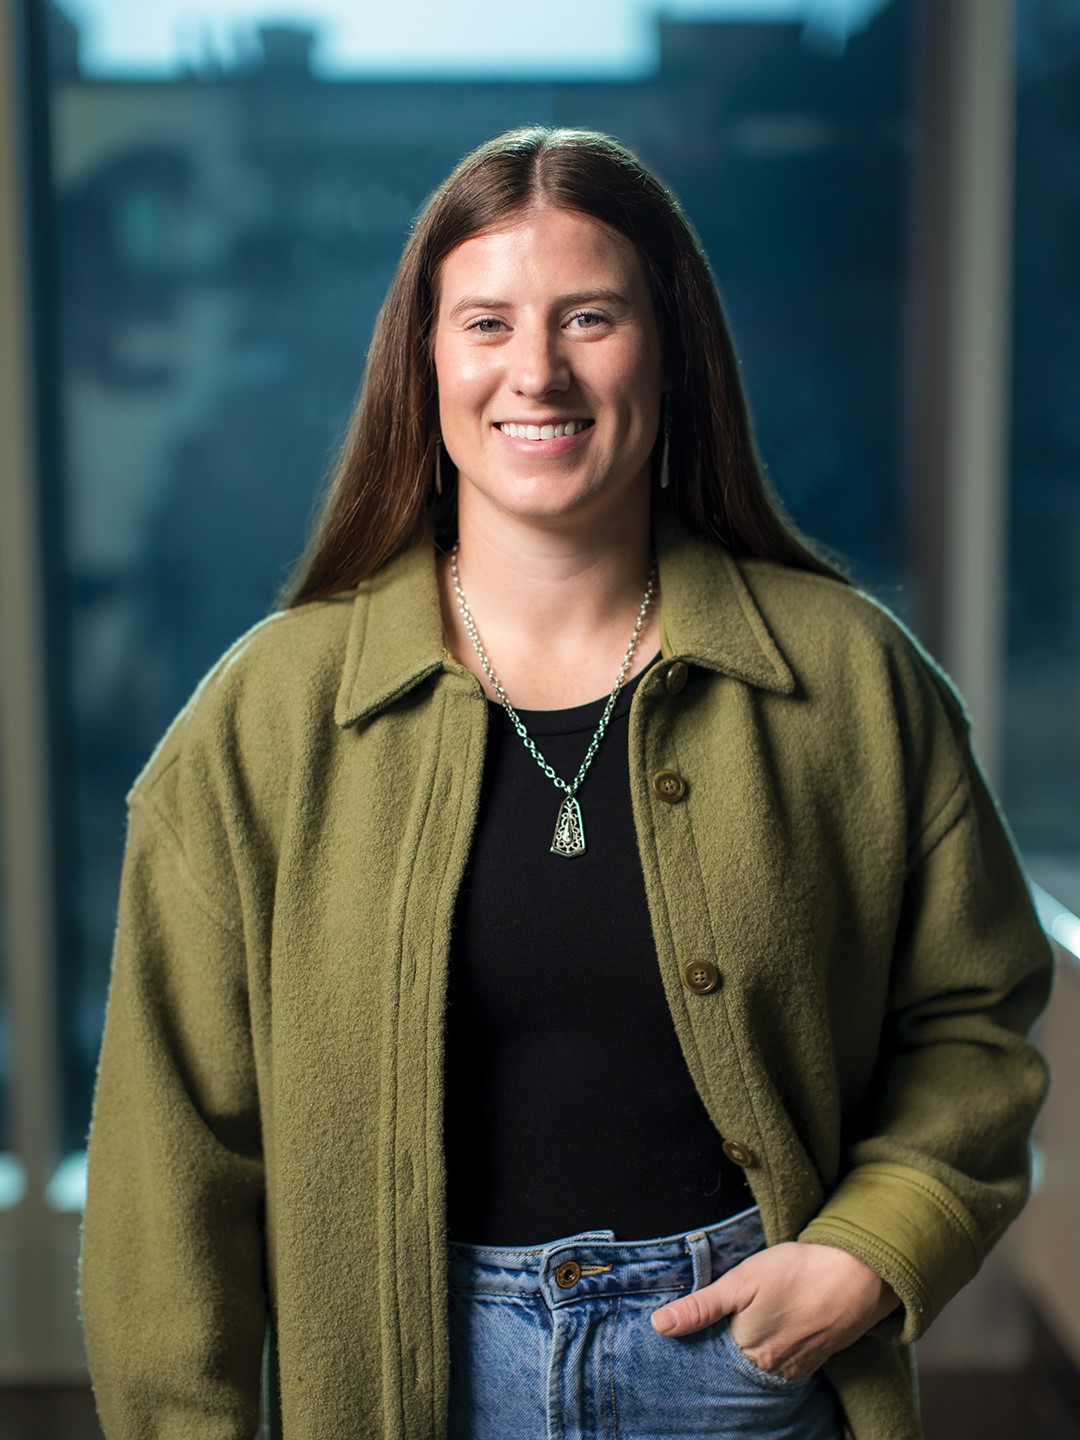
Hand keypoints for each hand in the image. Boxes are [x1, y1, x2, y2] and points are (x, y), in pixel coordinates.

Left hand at [650, 1242, 899, 1379]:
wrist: (857, 1274)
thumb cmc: (796, 1272)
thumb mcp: (741, 1281)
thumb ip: (701, 1307)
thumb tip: (659, 1326)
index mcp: (748, 1353)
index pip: (710, 1364)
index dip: (695, 1352)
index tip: (679, 1345)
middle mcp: (772, 1370)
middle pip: (734, 1371)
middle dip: (719, 1360)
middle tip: (709, 1340)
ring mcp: (796, 1368)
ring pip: (759, 1371)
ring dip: (745, 1360)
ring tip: (735, 1340)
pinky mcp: (815, 1359)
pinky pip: (783, 1368)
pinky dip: (770, 1358)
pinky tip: (766, 1340)